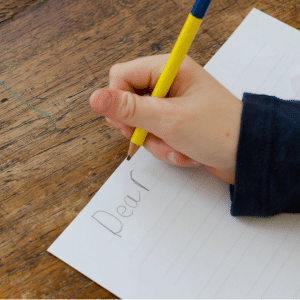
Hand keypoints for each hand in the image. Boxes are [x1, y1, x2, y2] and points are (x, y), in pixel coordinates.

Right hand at [89, 54, 241, 184]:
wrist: (246, 156)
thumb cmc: (217, 132)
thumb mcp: (169, 120)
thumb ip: (129, 109)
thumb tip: (95, 98)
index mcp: (168, 69)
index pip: (121, 76)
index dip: (117, 100)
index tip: (127, 123)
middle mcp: (168, 84)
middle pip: (128, 102)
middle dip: (139, 127)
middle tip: (155, 136)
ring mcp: (171, 105)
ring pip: (141, 124)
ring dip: (157, 143)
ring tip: (179, 148)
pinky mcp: (174, 123)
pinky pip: (155, 136)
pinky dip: (166, 149)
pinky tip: (185, 153)